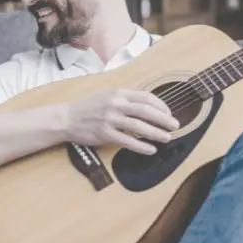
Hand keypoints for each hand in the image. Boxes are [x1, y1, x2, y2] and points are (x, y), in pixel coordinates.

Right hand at [65, 88, 179, 154]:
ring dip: (156, 133)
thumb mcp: (107, 95)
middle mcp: (116, 104)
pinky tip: (150, 149)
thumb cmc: (88, 107)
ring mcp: (110, 119)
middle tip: (175, 125)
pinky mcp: (105, 134)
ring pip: (139, 126)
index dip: (161, 106)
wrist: (67, 118)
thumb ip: (125, 99)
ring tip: (166, 137)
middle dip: (164, 119)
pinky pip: (128, 141)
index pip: (146, 97)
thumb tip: (147, 107)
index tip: (169, 113)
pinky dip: (141, 146)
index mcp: (118, 93)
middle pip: (146, 111)